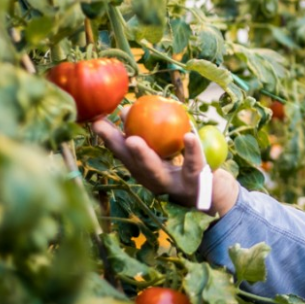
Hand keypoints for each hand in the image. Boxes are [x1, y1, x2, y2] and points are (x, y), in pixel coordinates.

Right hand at [92, 108, 238, 214]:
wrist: (209, 193)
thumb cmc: (180, 165)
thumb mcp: (160, 150)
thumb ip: (144, 132)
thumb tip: (125, 111)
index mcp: (141, 170)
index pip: (121, 153)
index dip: (108, 139)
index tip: (95, 122)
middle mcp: (152, 180)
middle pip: (133, 165)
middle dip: (119, 148)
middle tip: (104, 130)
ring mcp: (171, 185)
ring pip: (155, 172)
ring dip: (143, 156)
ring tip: (135, 140)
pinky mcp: (194, 184)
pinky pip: (192, 165)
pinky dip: (192, 150)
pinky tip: (189, 135)